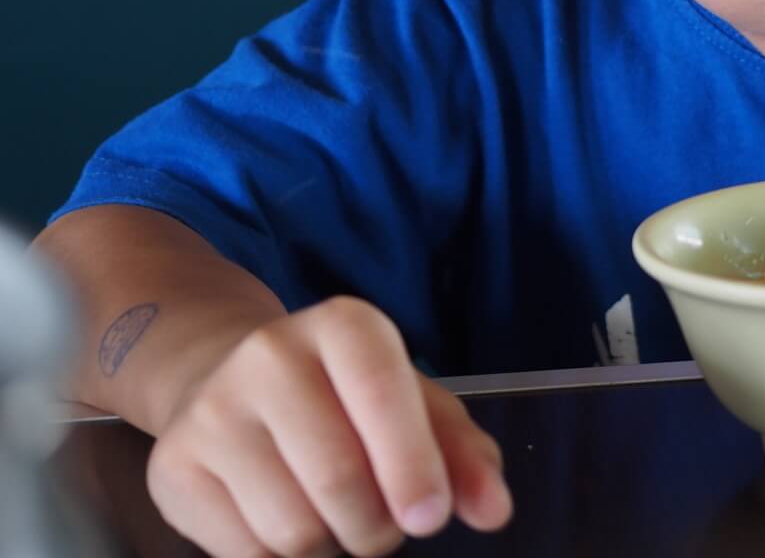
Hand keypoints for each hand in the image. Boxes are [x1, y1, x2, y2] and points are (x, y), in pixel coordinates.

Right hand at [145, 296, 511, 556]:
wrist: (227, 378)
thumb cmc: (345, 398)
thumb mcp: (415, 407)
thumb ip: (465, 456)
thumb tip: (495, 511)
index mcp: (345, 326)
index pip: (384, 395)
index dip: (413, 466)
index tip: (430, 516)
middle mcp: (270, 354)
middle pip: (340, 481)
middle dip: (377, 527)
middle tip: (384, 524)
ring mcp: (212, 410)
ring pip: (293, 528)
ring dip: (331, 546)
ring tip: (335, 517)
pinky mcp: (172, 467)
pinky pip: (245, 554)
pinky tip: (286, 521)